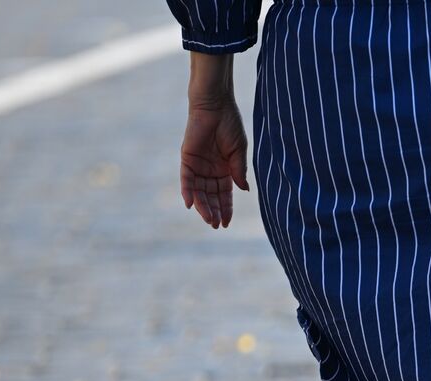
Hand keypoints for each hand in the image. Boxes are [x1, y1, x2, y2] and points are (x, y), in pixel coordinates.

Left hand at [180, 97, 248, 228]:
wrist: (215, 105)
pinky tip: (190, 205)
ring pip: (199, 191)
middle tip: (217, 225)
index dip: (227, 208)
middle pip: (211, 196)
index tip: (228, 222)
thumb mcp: (239, 151)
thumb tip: (244, 190)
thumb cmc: (229, 124)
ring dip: (203, 206)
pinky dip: (187, 191)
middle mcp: (210, 169)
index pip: (225, 193)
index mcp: (224, 168)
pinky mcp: (187, 158)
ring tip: (209, 220)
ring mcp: (198, 165)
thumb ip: (239, 171)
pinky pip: (186, 179)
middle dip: (215, 211)